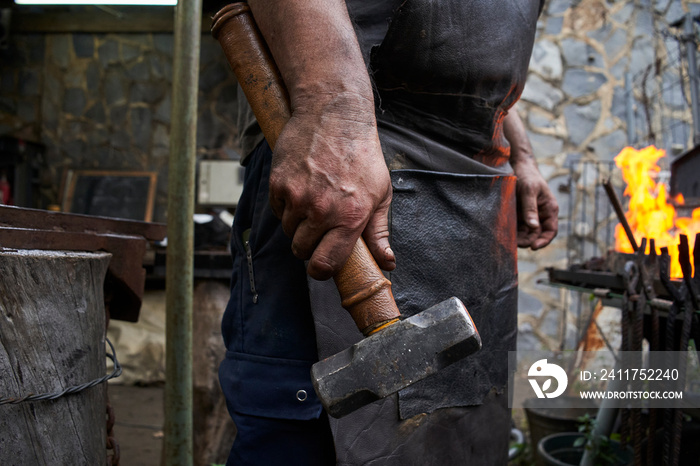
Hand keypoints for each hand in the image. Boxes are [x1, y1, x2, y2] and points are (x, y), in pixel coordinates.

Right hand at [269, 93, 394, 279]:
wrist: (333, 114)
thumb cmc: (362, 154)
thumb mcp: (380, 192)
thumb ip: (379, 232)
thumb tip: (387, 263)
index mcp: (351, 218)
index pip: (325, 263)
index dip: (321, 271)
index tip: (321, 267)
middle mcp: (322, 211)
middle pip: (302, 250)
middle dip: (308, 247)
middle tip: (318, 230)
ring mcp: (298, 197)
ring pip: (288, 231)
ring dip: (297, 225)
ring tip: (312, 202)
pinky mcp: (278, 184)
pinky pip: (278, 210)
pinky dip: (286, 206)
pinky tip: (301, 188)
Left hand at [513, 160, 558, 249]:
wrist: (518, 167)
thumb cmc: (527, 177)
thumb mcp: (529, 191)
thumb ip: (530, 208)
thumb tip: (533, 226)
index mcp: (549, 209)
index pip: (550, 231)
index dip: (543, 241)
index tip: (533, 247)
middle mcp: (541, 215)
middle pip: (536, 235)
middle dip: (527, 241)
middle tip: (515, 243)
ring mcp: (530, 216)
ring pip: (526, 233)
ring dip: (519, 238)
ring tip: (508, 239)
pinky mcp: (519, 215)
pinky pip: (517, 227)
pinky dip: (513, 232)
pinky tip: (505, 233)